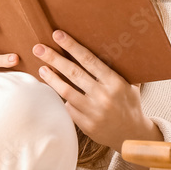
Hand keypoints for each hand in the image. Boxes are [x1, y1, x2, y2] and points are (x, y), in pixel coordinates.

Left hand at [33, 29, 161, 151]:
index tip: (58, 35)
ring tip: (41, 68)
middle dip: (54, 58)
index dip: (71, 46)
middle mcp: (103, 96)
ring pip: (66, 91)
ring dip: (51, 78)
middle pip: (73, 73)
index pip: (89, 60)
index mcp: (115, 82)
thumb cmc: (129, 104)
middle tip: (39, 48)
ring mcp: (93, 112)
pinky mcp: (85, 124)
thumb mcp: (130, 84)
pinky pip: (68, 107)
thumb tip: (108, 45)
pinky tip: (53, 88)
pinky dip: (60, 97)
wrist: (131, 134)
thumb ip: (118, 68)